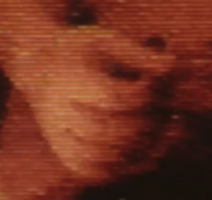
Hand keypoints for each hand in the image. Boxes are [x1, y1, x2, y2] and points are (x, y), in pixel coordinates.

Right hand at [6, 23, 176, 184]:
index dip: (145, 94)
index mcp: (68, 77)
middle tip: (169, 108)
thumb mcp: (104, 38)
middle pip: (115, 130)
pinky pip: (99, 172)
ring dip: (144, 146)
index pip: (114, 98)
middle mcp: (58, 110)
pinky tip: (146, 150)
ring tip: (162, 128)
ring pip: (109, 156)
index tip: (156, 81)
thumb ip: (138, 52)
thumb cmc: (79, 50)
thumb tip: (173, 64)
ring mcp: (60, 137)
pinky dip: (127, 166)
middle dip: (150, 122)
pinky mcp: (67, 156)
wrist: (39, 67)